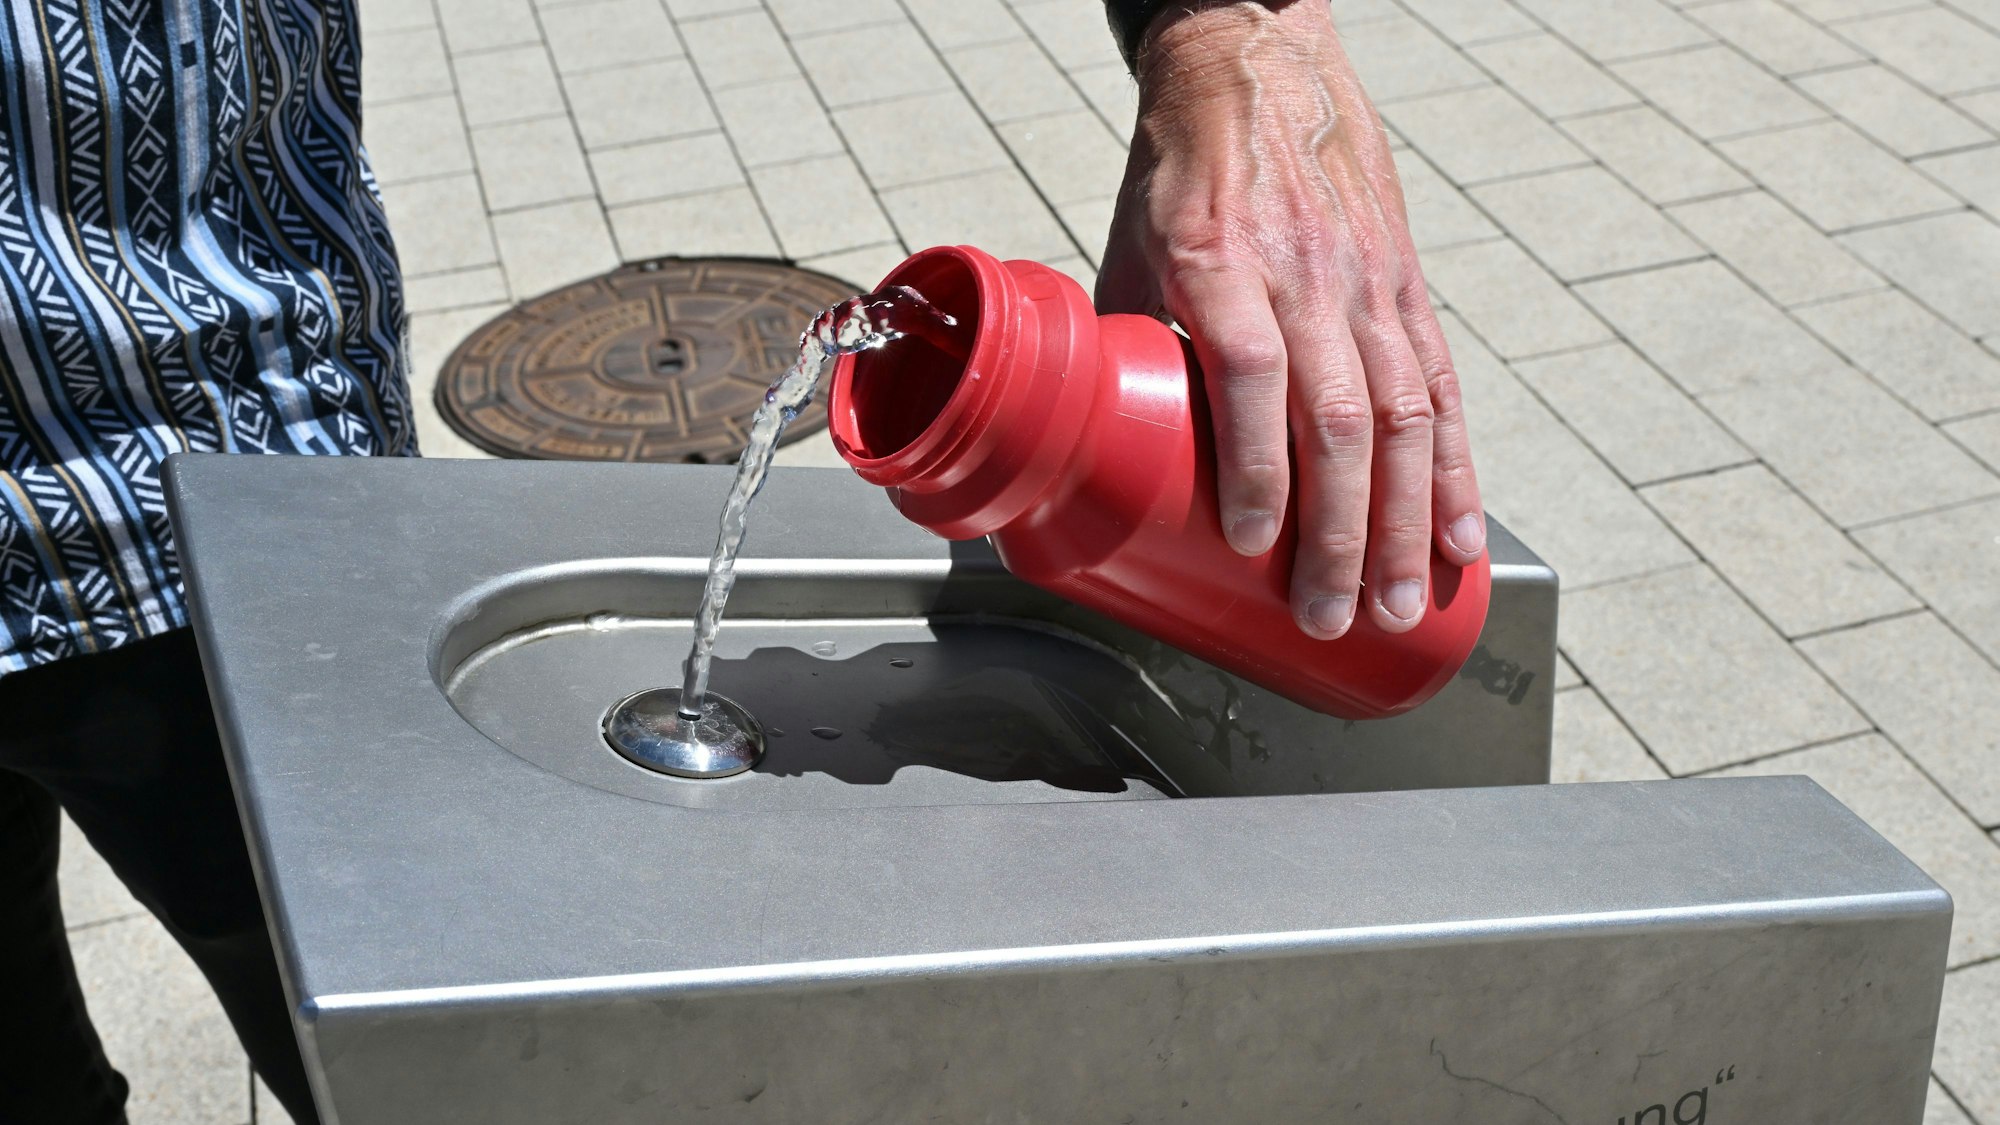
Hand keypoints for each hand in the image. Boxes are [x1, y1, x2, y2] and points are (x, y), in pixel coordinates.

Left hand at [1096, 0, 1483, 639]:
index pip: (1253, 373)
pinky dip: (1455, 471)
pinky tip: (1459, 538)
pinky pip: (1440, 389)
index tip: (1248, 543)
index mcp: (1220, 259)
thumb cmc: (1182, 168)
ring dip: (1403, 524)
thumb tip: (1088, 460)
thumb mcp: (1127, 249)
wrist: (1257, 67)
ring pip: (1402, 417)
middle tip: (1329, 614)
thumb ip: (1122, 352)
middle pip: (1338, 420)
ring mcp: (1367, 283)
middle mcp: (1306, 274)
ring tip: (1397, 604)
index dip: (1254, 466)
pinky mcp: (1405, 288)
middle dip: (1340, 533)